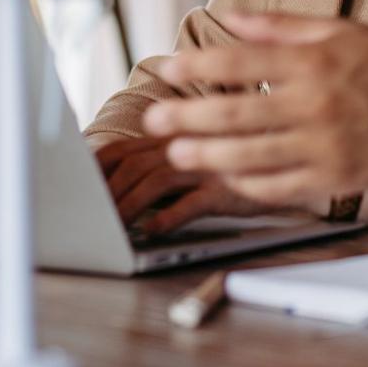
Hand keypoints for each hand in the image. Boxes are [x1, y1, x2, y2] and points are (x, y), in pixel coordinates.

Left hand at [91, 134, 278, 236]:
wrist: (290, 160)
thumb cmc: (233, 162)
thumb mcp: (194, 155)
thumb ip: (159, 161)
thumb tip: (118, 182)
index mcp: (174, 136)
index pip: (123, 148)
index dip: (96, 168)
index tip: (76, 187)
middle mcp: (187, 146)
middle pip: (135, 165)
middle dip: (108, 191)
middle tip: (89, 214)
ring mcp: (207, 166)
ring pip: (157, 182)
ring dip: (130, 205)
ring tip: (114, 225)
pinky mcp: (226, 190)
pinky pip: (191, 204)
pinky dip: (168, 218)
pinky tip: (154, 230)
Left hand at [142, 14, 367, 203]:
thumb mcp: (340, 30)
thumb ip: (282, 26)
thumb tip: (232, 17)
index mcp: (314, 62)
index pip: (242, 61)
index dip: (199, 65)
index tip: (168, 68)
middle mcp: (316, 104)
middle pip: (237, 113)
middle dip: (188, 116)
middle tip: (154, 118)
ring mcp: (325, 146)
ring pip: (251, 155)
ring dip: (207, 154)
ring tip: (177, 151)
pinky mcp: (336, 179)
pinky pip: (280, 186)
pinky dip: (248, 182)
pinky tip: (226, 173)